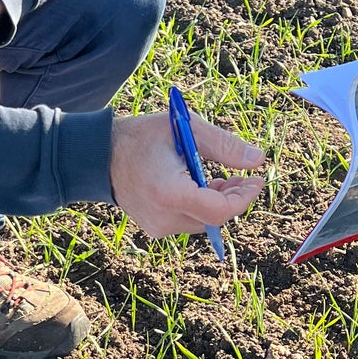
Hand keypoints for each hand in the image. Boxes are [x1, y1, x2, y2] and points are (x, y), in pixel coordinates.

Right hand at [110, 110, 265, 239]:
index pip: (220, 211)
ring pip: (205, 222)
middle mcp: (164, 217)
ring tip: (220, 177)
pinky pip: (190, 222)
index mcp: (170, 193)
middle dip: (234, 197)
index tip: (256, 179)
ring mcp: (159, 227)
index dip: (243, 197)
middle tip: (243, 174)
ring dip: (218, 201)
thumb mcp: (185, 129)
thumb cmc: (141, 137)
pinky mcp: (156, 229)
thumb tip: (258, 159)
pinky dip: (201, 206)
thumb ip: (224, 145)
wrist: (98, 157)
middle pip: (215, 217)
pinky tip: (201, 186)